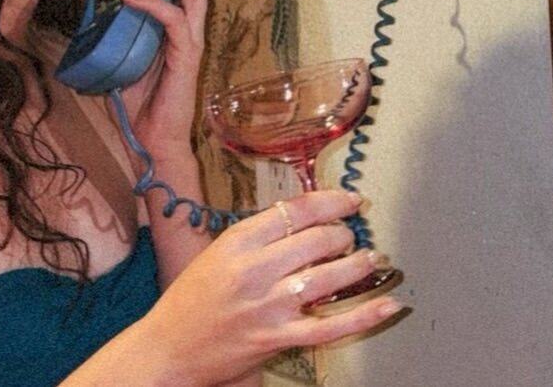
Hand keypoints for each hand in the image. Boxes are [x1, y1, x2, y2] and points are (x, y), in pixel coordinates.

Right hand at [78, 191, 402, 385]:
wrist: (164, 351)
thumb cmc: (190, 301)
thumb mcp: (219, 253)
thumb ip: (260, 234)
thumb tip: (310, 215)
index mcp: (238, 242)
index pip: (297, 210)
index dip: (333, 201)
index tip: (351, 200)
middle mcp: (254, 270)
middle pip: (319, 239)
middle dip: (344, 234)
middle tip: (351, 236)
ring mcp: (268, 306)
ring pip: (330, 276)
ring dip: (359, 264)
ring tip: (371, 258)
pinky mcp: (277, 338)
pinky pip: (332, 326)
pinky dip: (365, 315)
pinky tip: (388, 304)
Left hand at [119, 0, 215, 161]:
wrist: (155, 138)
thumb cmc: (142, 100)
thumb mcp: (125, 53)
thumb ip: (121, 27)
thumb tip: (97, 0)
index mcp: (182, 21)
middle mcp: (193, 25)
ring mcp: (193, 39)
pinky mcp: (187, 56)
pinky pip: (176, 20)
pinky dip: (154, 3)